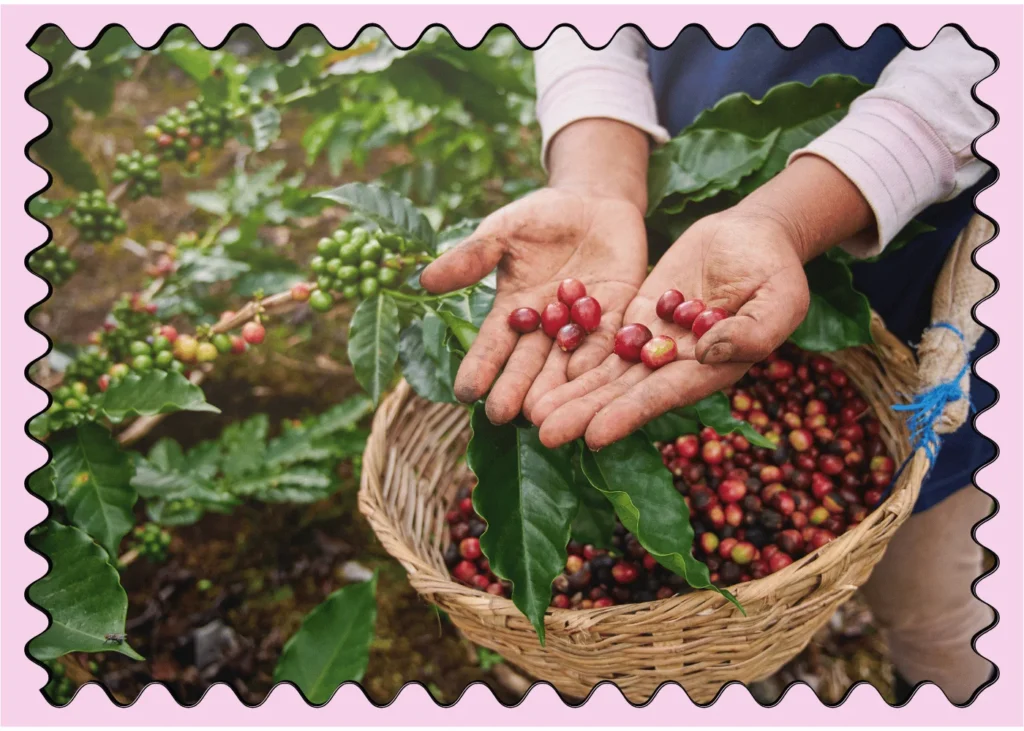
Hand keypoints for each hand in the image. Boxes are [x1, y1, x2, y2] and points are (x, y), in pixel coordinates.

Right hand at [419, 186, 647, 423]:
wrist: (594, 201)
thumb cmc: (540, 216)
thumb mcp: (502, 231)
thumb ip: (472, 257)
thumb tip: (424, 280)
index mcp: (513, 311)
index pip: (493, 345)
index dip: (480, 367)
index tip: (465, 392)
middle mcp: (545, 327)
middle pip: (529, 363)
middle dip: (516, 388)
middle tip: (503, 415)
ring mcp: (581, 325)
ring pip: (567, 362)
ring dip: (556, 388)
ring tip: (544, 413)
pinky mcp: (618, 315)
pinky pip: (608, 340)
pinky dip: (597, 358)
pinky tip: (587, 378)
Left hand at [530, 208, 811, 448]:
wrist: (754, 236)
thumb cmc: (778, 269)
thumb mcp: (780, 298)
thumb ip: (752, 331)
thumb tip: (704, 352)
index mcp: (712, 369)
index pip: (663, 396)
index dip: (628, 415)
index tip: (594, 435)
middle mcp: (677, 365)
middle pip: (624, 393)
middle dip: (585, 413)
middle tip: (543, 433)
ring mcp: (654, 342)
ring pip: (606, 371)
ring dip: (570, 392)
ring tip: (531, 413)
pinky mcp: (637, 317)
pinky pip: (602, 338)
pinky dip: (574, 354)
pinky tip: (541, 369)